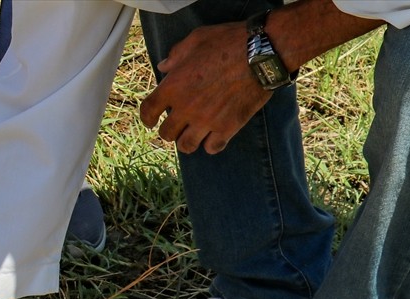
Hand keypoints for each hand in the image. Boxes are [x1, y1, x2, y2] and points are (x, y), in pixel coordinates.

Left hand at [139, 21, 269, 154]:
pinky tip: (214, 137)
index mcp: (173, 86)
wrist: (262, 52)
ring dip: (187, 141)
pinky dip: (211, 145)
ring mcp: (206, 120)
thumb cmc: (228, 41)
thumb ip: (176, 55)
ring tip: (193, 134)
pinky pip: (212, 148)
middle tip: (178, 125)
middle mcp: (186, 107)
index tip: (151, 121)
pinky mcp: (227, 127)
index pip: (148, 111)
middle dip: (170, 130)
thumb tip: (163, 67)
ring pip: (186, 146)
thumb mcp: (196, 39)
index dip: (147, 118)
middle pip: (166, 133)